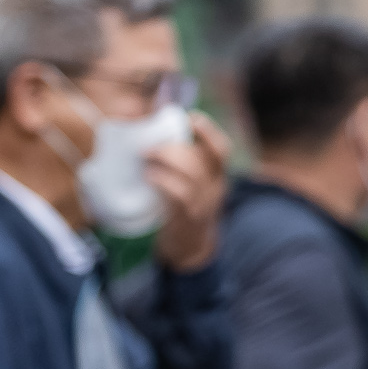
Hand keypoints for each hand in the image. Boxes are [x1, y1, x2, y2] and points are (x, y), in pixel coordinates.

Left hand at [149, 111, 229, 271]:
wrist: (191, 250)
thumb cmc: (184, 211)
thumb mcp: (193, 187)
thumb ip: (183, 167)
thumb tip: (152, 138)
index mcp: (217, 178)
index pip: (221, 150)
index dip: (208, 131)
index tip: (190, 118)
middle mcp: (215, 189)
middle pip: (202, 159)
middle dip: (174, 147)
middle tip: (149, 146)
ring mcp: (203, 204)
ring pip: (192, 174)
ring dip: (166, 160)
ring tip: (146, 157)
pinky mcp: (187, 218)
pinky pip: (179, 194)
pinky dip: (163, 180)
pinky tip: (149, 176)